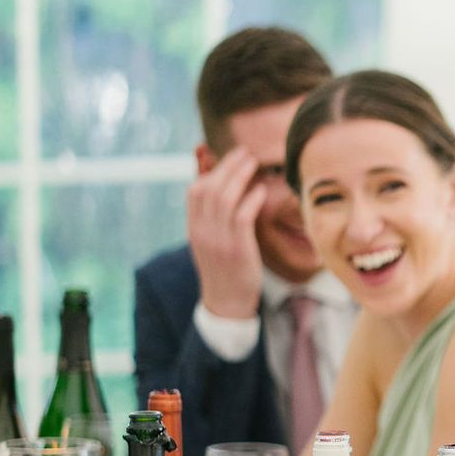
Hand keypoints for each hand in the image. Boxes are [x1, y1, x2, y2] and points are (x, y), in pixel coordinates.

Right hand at [187, 147, 267, 319]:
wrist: (226, 303)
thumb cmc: (224, 267)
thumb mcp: (211, 240)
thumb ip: (213, 214)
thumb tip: (216, 190)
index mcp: (194, 228)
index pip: (196, 191)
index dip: (211, 170)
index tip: (227, 157)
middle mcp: (203, 232)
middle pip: (209, 189)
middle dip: (227, 166)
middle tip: (245, 152)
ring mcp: (218, 240)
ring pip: (224, 199)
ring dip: (239, 176)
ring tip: (253, 163)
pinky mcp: (237, 249)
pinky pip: (241, 218)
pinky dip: (251, 200)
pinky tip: (260, 190)